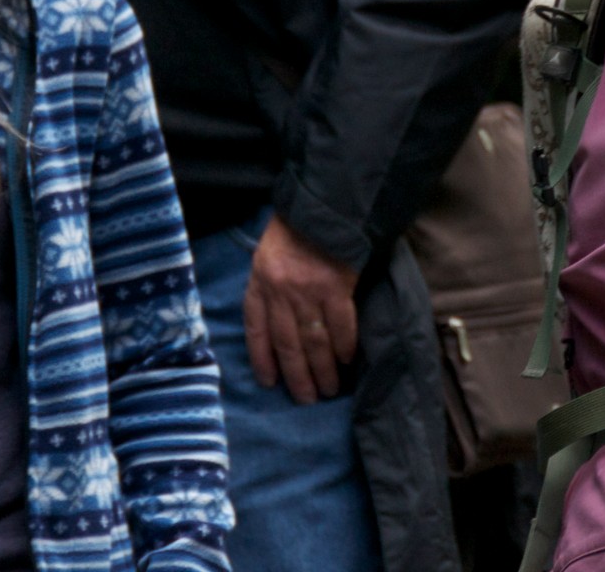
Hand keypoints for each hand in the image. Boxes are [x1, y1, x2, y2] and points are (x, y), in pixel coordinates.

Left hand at [242, 213, 358, 403]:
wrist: (324, 205)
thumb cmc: (293, 229)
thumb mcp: (267, 255)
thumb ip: (267, 286)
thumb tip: (276, 323)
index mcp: (259, 282)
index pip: (256, 330)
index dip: (262, 359)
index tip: (270, 382)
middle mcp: (280, 291)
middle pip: (287, 344)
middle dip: (297, 376)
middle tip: (307, 399)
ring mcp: (307, 291)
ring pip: (314, 342)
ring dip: (323, 370)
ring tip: (329, 389)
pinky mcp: (336, 287)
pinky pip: (341, 326)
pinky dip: (344, 346)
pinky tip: (347, 361)